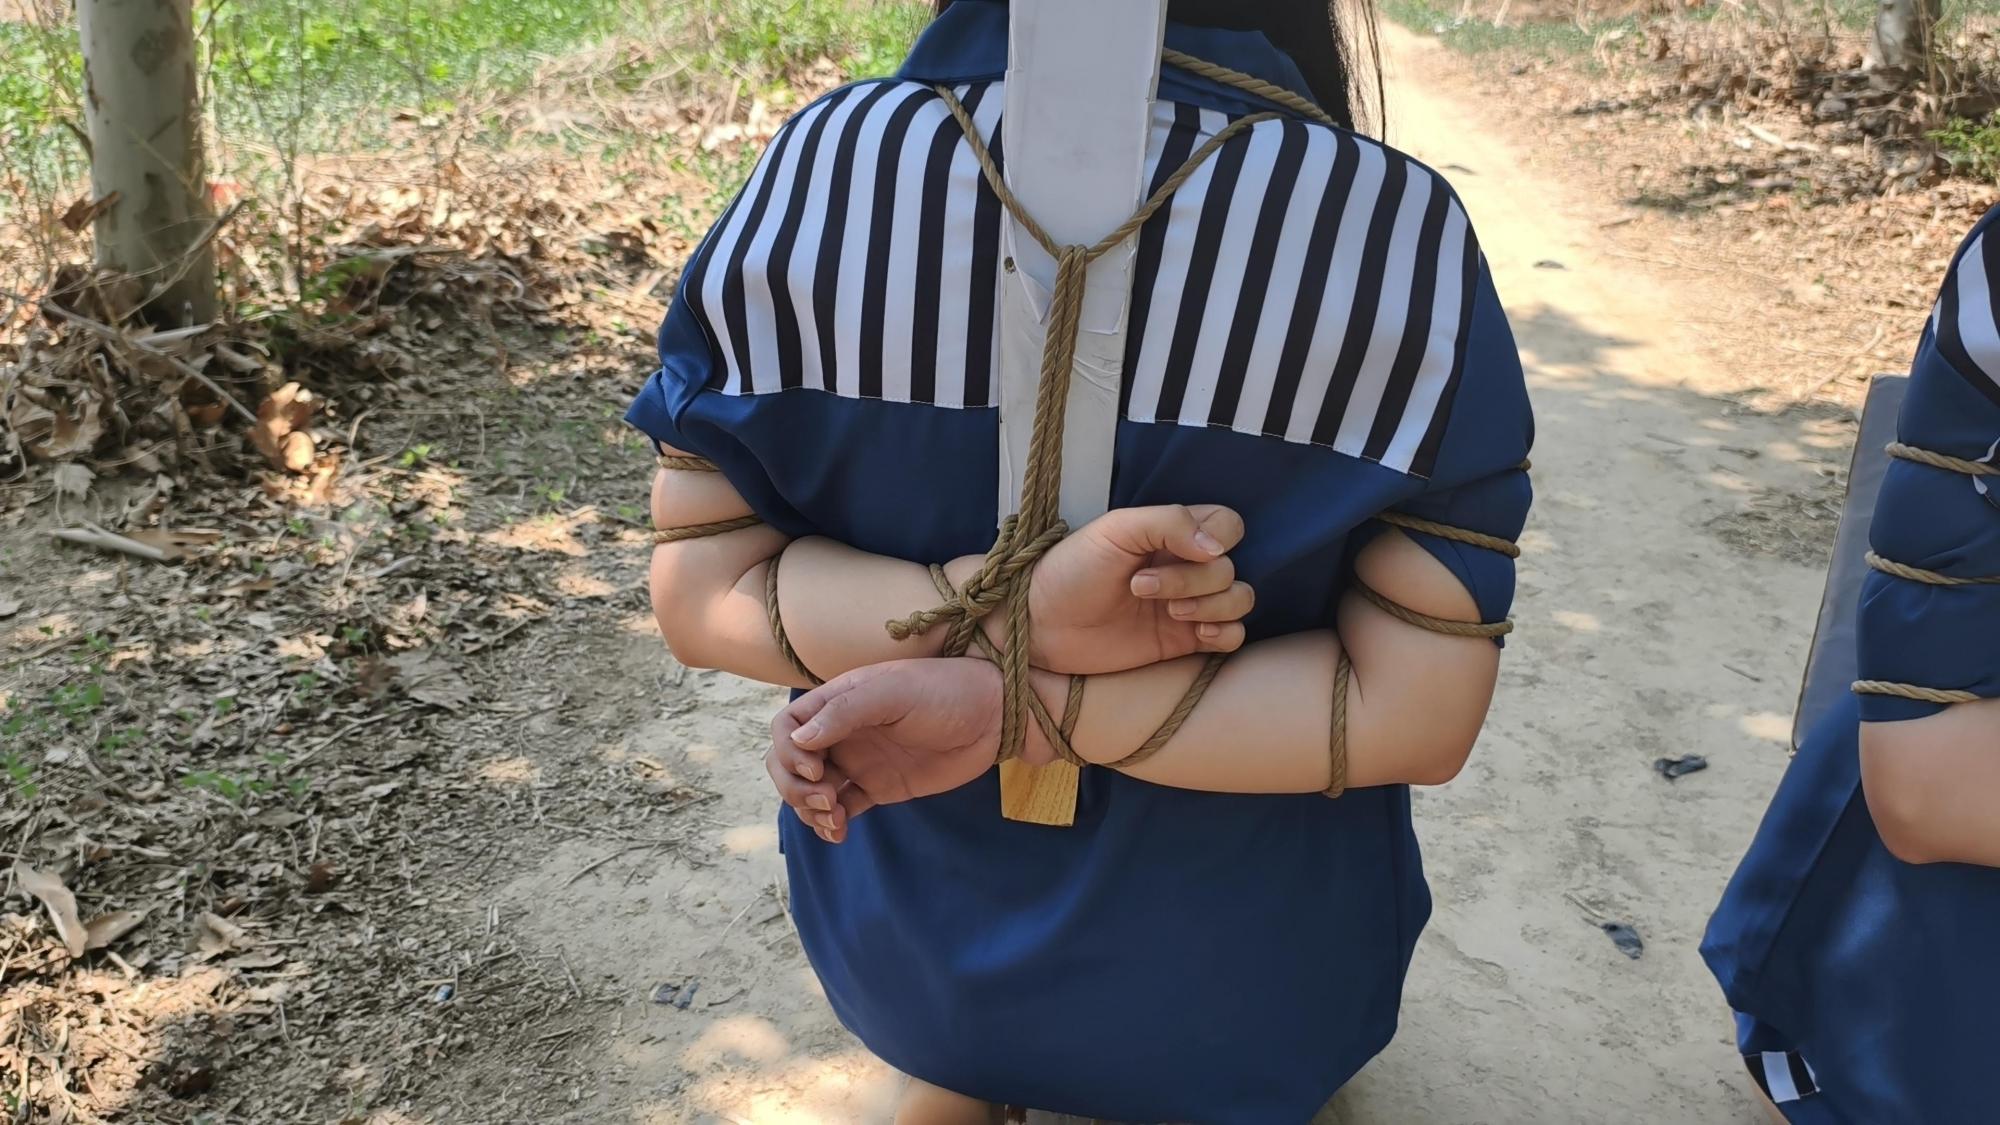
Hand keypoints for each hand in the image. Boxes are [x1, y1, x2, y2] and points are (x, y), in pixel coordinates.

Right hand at [766, 659, 1007, 842]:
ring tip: (836, 818)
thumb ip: (845, 712)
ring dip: (810, 810)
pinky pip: (840, 809)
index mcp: (836, 703)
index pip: (787, 728)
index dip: (787, 752)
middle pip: (789, 764)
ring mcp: (858, 762)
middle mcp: (840, 733)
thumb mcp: (893, 692)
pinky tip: (840, 832)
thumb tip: (800, 740)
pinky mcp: (878, 788)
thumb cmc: (943, 691)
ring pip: (810, 791)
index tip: (816, 769)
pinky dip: (830, 823)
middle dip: (794, 787)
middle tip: (827, 798)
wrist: (992, 716)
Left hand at [1010, 504, 1252, 674]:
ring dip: (1212, 606)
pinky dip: (1226, 633)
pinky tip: (1195, 632)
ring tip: (1169, 613)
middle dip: (1193, 580)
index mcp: (1172, 534)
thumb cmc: (1070, 569)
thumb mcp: (1114, 530)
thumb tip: (1218, 547)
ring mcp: (1188, 605)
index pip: (1229, 525)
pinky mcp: (1183, 642)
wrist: (1041, 624)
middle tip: (1140, 588)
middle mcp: (1185, 567)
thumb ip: (1168, 524)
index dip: (1221, 537)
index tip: (1191, 550)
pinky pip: (1233, 637)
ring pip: (1239, 600)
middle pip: (1232, 568)